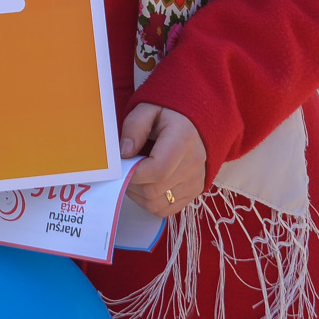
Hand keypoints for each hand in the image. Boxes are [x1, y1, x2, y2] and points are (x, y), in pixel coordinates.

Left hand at [120, 104, 206, 218]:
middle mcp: (194, 163)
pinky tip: (147, 185)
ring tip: (135, 176)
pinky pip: (167, 209)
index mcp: (183, 138)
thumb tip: (124, 153)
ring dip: (139, 195)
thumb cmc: (170, 112)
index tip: (121, 165)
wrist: (196, 119)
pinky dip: (151, 202)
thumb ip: (134, 127)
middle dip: (132, 184)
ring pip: (158, 204)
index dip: (133, 173)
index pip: (157, 170)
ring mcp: (196, 180)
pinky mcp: (195, 190)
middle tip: (125, 169)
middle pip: (155, 190)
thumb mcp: (148, 109)